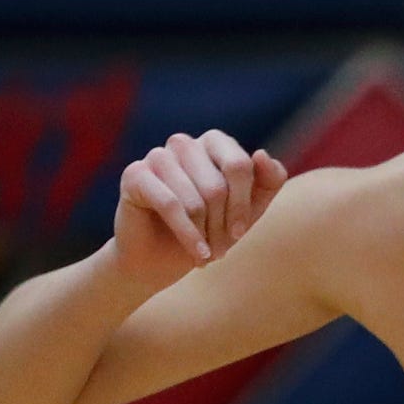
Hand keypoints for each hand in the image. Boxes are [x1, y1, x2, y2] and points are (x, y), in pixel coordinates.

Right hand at [112, 131, 288, 286]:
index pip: (239, 165)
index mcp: (214, 143)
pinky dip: (188, 235)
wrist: (161, 260)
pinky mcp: (134, 175)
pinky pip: (170, 205)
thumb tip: (262, 155)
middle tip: (221, 249)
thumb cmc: (209, 230)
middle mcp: (184, 144)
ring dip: (205, 234)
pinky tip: (198, 255)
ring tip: (206, 253)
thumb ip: (268, 182)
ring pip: (195, 199)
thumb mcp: (249, 210)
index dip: (243, 205)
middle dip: (223, 225)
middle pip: (217, 186)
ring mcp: (157, 156)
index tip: (241, 232)